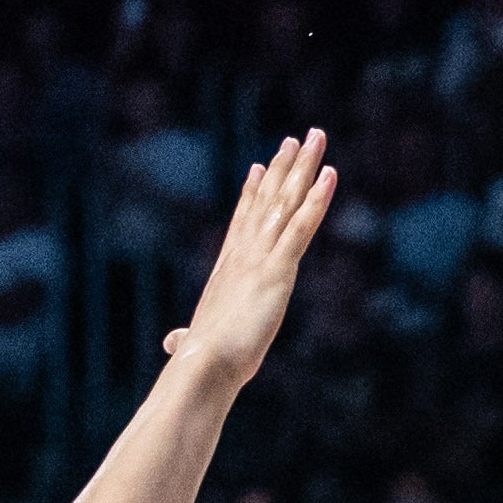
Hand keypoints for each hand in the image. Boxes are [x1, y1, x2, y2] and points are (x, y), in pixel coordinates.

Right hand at [160, 131, 337, 386]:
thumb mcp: (194, 344)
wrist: (204, 365)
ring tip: (316, 137)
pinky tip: (330, 175)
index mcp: (227, 269)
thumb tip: (173, 345)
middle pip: (267, 200)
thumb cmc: (198, 363)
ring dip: (303, 167)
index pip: (243, 222)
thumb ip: (184, 340)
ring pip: (287, 202)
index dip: (253, 193)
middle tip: (293, 139)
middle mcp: (243, 254)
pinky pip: (303, 226)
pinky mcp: (278, 269)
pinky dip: (317, 200)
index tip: (259, 167)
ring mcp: (260, 257)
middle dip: (282, 167)